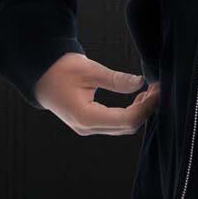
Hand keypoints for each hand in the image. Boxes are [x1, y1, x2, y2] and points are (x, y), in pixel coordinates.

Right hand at [33, 52, 160, 134]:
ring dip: (139, 112)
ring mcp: (87, 128)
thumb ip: (116, 79)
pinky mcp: (89, 124)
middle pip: (127, 127)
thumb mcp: (89, 70)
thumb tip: (140, 82)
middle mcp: (87, 128)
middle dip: (146, 109)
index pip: (126, 119)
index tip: (157, 89)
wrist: (40, 75)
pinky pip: (115, 124)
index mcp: (85, 117)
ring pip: (122, 127)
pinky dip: (129, 113)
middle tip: (157, 88)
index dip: (146, 107)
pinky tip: (137, 98)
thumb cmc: (60, 70)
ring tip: (149, 91)